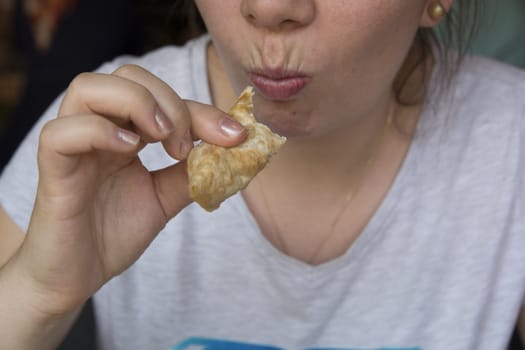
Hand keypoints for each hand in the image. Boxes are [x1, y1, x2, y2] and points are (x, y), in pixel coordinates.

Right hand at [10, 64, 245, 315]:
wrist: (76, 276)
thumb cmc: (114, 233)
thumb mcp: (164, 198)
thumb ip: (192, 173)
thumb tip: (233, 153)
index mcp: (124, 132)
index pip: (163, 97)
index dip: (204, 110)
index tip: (236, 135)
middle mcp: (98, 129)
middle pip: (128, 75)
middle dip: (169, 102)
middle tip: (183, 147)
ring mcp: (72, 145)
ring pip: (88, 87)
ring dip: (137, 103)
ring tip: (161, 139)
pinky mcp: (52, 169)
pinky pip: (60, 132)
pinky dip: (98, 131)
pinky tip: (128, 151)